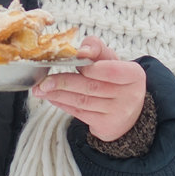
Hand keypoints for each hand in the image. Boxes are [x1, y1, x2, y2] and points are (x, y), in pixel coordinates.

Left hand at [29, 36, 146, 141]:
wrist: (129, 110)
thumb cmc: (115, 79)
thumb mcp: (110, 60)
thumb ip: (96, 48)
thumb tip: (81, 50)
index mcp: (133, 75)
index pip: (110, 70)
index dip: (89, 67)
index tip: (72, 61)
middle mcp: (130, 96)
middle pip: (91, 87)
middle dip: (63, 82)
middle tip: (43, 81)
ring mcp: (119, 114)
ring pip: (82, 101)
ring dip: (58, 95)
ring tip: (41, 90)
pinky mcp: (107, 126)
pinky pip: (80, 114)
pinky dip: (63, 104)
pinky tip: (52, 98)